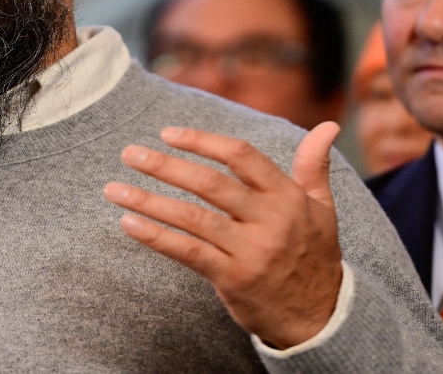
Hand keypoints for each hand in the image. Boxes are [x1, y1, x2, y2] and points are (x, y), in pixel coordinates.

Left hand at [103, 123, 343, 349]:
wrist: (319, 316)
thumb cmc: (314, 255)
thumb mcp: (322, 208)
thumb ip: (314, 166)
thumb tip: (327, 126)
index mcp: (287, 196)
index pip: (241, 156)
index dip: (202, 141)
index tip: (168, 133)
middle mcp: (269, 220)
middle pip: (210, 183)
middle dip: (165, 166)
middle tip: (130, 154)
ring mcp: (250, 250)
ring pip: (193, 218)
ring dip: (149, 201)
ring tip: (114, 189)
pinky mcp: (233, 278)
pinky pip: (188, 252)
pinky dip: (156, 237)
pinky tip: (129, 224)